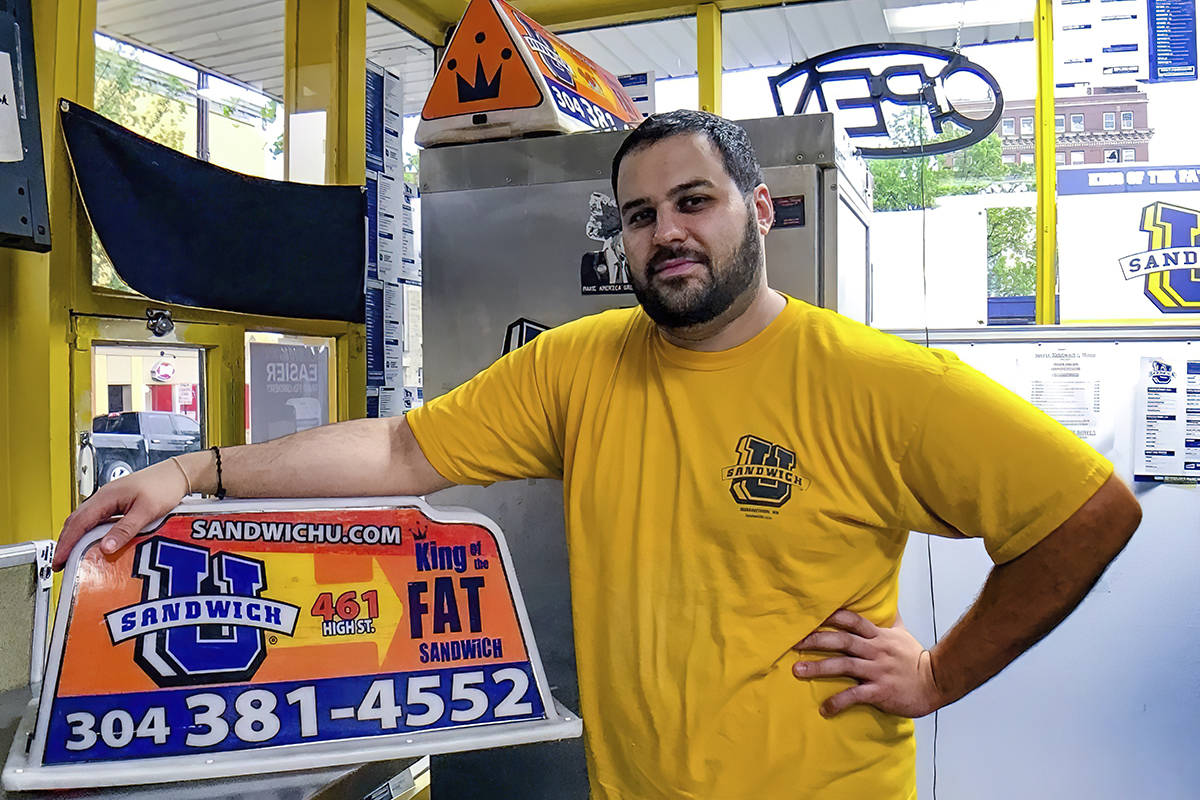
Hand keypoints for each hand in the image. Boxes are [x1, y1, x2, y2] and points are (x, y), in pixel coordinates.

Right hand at [53, 459, 189, 569]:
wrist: (178, 473)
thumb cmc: (164, 486)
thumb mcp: (146, 511)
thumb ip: (126, 529)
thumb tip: (106, 547)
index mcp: (106, 497)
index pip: (78, 522)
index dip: (66, 543)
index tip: (58, 560)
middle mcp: (104, 497)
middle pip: (77, 521)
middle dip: (66, 542)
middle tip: (60, 563)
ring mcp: (110, 500)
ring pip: (86, 520)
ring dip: (77, 538)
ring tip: (74, 556)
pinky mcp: (118, 503)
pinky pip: (98, 520)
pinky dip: (90, 533)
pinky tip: (94, 544)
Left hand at [791, 609, 944, 718]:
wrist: (936, 682)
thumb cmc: (915, 658)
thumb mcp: (902, 633)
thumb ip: (890, 618)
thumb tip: (886, 601)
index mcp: (878, 636)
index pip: (852, 621)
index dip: (832, 616)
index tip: (810, 614)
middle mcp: (875, 651)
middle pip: (842, 641)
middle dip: (816, 640)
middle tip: (794, 642)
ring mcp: (877, 671)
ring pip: (844, 665)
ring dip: (819, 668)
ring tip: (797, 670)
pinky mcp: (880, 691)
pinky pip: (855, 696)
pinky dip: (838, 702)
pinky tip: (825, 708)